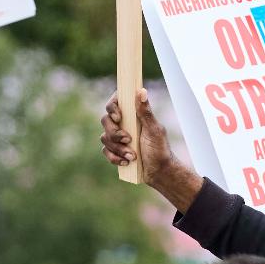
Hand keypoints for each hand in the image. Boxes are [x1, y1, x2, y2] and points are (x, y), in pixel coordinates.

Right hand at [101, 89, 200, 209]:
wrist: (159, 172)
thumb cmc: (160, 149)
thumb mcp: (154, 130)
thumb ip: (146, 112)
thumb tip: (142, 91)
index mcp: (133, 115)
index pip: (115, 103)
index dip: (112, 107)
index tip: (119, 117)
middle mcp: (123, 123)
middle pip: (105, 120)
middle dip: (115, 132)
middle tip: (129, 140)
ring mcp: (117, 138)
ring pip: (104, 137)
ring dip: (118, 148)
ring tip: (132, 156)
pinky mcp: (114, 151)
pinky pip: (105, 151)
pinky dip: (114, 157)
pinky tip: (126, 162)